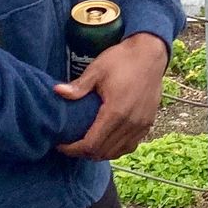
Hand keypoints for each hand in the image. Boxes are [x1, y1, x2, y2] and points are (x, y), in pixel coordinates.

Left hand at [55, 32, 167, 159]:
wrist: (151, 53)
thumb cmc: (122, 60)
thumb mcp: (97, 69)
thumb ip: (79, 86)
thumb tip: (57, 91)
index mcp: (116, 112)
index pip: (91, 144)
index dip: (73, 149)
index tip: (61, 145)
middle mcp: (130, 123)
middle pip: (103, 152)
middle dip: (83, 153)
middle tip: (70, 145)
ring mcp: (141, 125)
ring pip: (117, 152)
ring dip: (100, 153)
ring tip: (86, 145)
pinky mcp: (148, 123)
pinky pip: (130, 145)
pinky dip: (116, 149)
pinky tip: (107, 141)